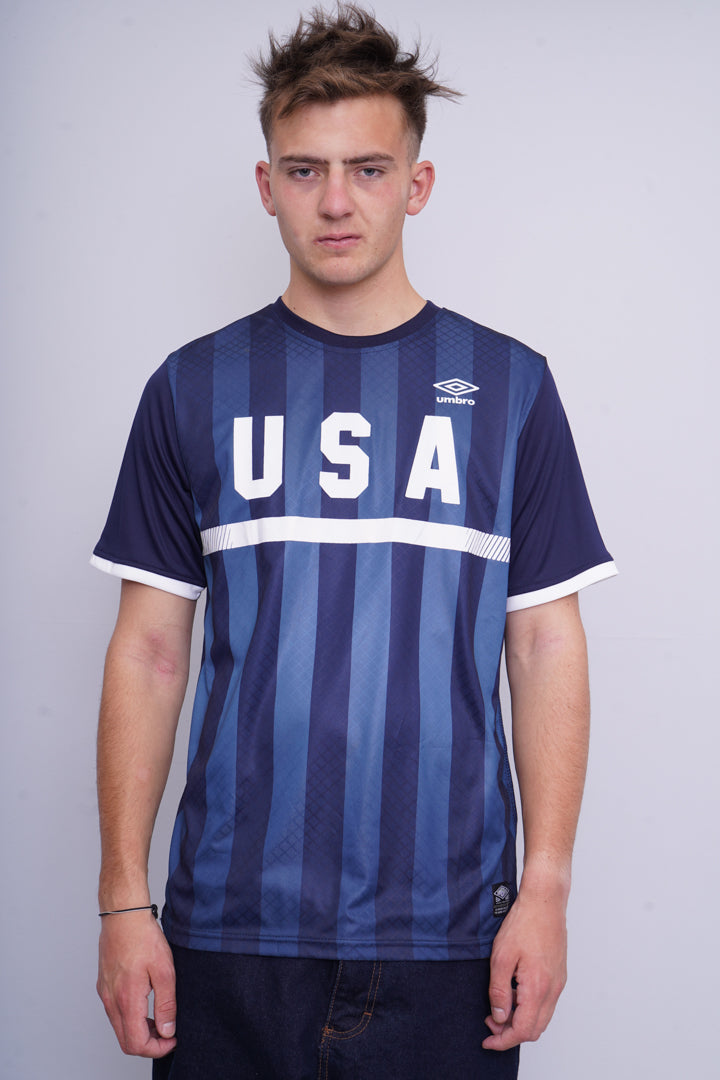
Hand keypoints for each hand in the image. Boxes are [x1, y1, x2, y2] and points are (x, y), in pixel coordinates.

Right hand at [97, 910, 176, 1057]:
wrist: (123, 915)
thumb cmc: (144, 937)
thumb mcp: (164, 970)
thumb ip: (166, 1004)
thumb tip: (167, 1031)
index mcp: (127, 1000)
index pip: (136, 1044)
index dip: (156, 1049)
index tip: (172, 1039)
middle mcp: (112, 1001)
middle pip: (125, 1042)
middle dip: (148, 1044)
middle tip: (168, 1033)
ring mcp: (106, 994)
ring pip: (119, 1028)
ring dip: (139, 1032)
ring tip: (159, 1018)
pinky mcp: (104, 986)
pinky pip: (115, 1013)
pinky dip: (131, 1019)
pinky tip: (146, 1005)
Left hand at [482, 887, 567, 1050]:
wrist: (545, 902)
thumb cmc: (524, 923)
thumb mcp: (501, 957)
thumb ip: (499, 991)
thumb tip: (499, 1017)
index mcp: (538, 988)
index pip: (523, 1030)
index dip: (503, 1040)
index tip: (488, 1040)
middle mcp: (553, 990)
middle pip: (535, 1029)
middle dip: (511, 1033)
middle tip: (490, 1022)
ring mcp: (558, 983)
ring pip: (541, 1018)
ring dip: (521, 1020)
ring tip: (499, 1007)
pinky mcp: (558, 975)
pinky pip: (546, 1003)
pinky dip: (529, 1008)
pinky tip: (514, 993)